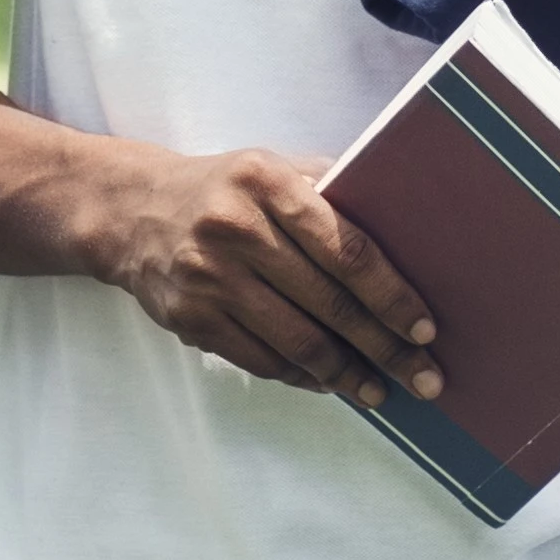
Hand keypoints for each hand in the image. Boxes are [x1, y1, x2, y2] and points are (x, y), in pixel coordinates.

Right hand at [85, 146, 439, 403]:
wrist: (134, 212)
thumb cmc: (225, 191)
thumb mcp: (272, 168)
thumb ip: (331, 191)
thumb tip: (406, 235)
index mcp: (264, 182)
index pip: (345, 248)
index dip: (391, 294)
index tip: (425, 327)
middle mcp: (233, 228)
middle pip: (328, 302)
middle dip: (385, 345)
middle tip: (424, 374)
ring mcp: (207, 277)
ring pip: (296, 340)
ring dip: (347, 374)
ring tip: (382, 391)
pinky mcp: (189, 318)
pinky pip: (260, 360)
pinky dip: (302, 377)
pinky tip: (330, 382)